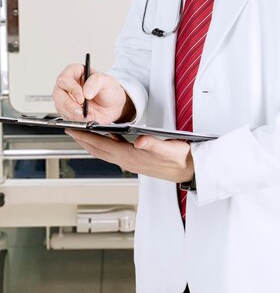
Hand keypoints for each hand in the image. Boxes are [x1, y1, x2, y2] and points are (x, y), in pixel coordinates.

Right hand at [53, 63, 132, 123]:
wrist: (114, 106)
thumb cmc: (109, 90)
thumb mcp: (107, 81)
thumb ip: (96, 82)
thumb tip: (86, 92)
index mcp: (75, 72)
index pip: (65, 79)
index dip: (71, 89)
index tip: (82, 98)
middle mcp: (68, 85)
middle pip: (58, 94)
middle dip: (69, 105)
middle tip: (81, 111)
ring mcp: (67, 99)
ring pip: (60, 107)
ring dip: (72, 114)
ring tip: (86, 117)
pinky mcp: (69, 111)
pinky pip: (65, 117)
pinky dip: (74, 120)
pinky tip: (85, 120)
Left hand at [65, 130, 193, 182]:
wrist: (190, 170)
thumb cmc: (181, 159)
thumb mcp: (169, 149)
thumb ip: (154, 144)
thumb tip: (140, 140)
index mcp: (132, 157)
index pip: (103, 145)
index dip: (86, 137)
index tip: (72, 129)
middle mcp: (128, 161)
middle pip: (99, 150)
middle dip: (83, 140)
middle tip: (69, 129)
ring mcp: (131, 162)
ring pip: (105, 151)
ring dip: (92, 142)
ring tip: (82, 132)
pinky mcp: (136, 159)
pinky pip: (115, 150)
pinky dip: (106, 142)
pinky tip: (107, 134)